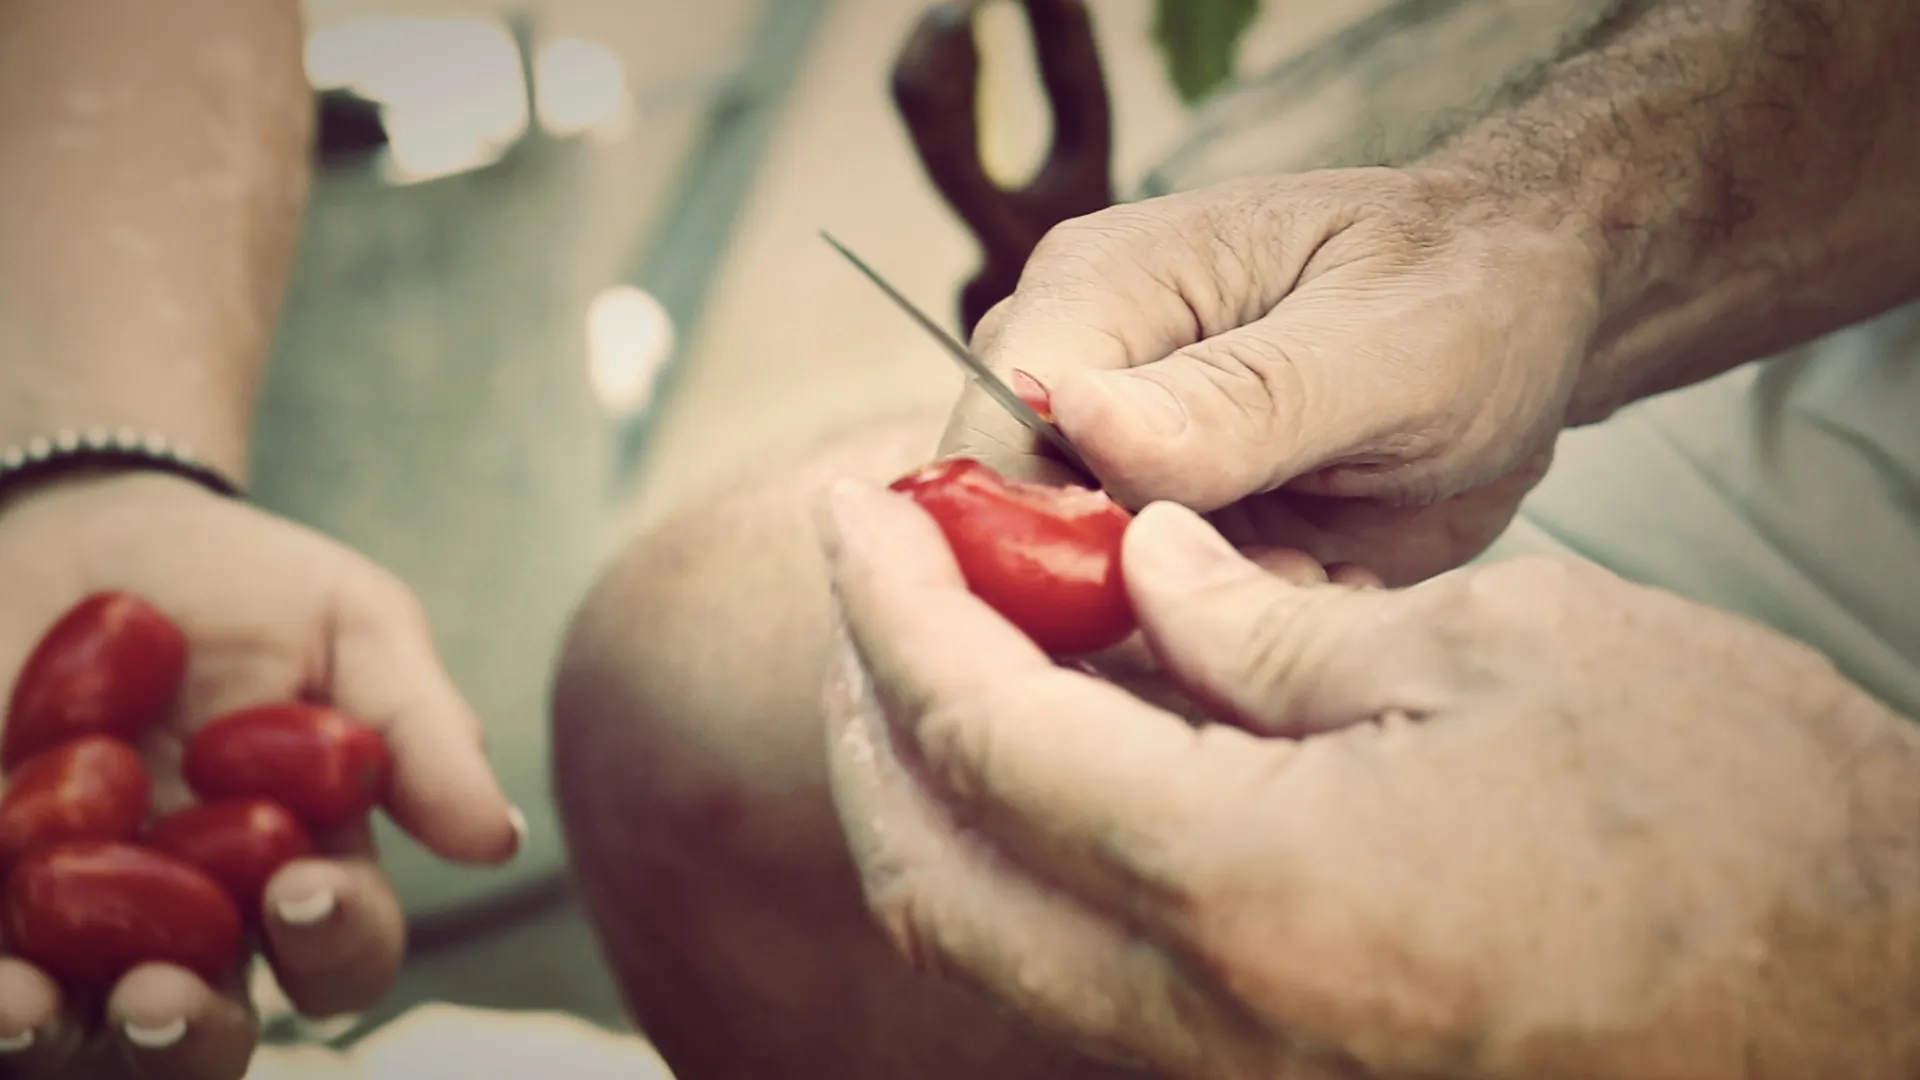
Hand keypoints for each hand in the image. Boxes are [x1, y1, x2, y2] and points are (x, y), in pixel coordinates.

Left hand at [0, 473, 521, 1079]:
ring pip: (80, 1044)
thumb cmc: (241, 583)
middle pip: (209, 1039)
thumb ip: (420, 727)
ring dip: (65, 1040)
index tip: (302, 888)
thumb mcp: (351, 625)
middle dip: (188, 1039)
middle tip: (159, 995)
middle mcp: (191, 925)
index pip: (343, 949)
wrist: (81, 531)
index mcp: (301, 870)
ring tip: (32, 1002)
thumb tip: (496, 840)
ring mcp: (72, 930)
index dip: (336, 943)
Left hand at [817, 478, 1919, 1078]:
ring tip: (944, 634)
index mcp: (1253, 888)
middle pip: (934, 864)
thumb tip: (1140, 571)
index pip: (978, 731)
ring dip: (931, 778)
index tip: (857, 503)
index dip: (893, 602)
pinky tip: (1061, 730)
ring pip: (993, 935)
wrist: (1863, 997)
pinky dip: (1029, 841)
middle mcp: (1213, 1014)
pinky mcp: (1278, 1072)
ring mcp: (1240, 1065)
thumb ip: (1271, 621)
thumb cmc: (1725, 811)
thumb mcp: (1496, 644)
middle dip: (869, 704)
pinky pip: (1086, 964)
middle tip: (874, 572)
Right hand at [944, 167, 1604, 583]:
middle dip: (1139, 598)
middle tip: (1286, 592)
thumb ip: (1239, 395)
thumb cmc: (1464, 293)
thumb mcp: (1381, 346)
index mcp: (1101, 291)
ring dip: (1202, 626)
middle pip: (1017, 531)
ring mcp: (1117, 464)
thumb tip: (1079, 416)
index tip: (1168, 590)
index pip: (991, 429)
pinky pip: (1157, 627)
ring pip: (1087, 599)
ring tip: (1321, 585)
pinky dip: (1237, 641)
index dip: (1042, 531)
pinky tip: (1323, 595)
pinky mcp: (1164, 533)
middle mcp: (1081, 378)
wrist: (1532, 324)